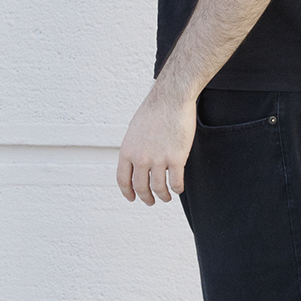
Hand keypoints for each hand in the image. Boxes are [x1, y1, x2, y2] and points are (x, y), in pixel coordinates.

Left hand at [116, 85, 196, 204]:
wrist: (171, 99)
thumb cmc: (154, 110)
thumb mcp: (134, 130)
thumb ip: (134, 148)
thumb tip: (136, 162)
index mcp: (127, 151)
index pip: (123, 179)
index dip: (127, 192)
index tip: (132, 197)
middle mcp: (140, 158)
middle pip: (141, 187)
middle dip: (146, 198)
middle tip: (150, 201)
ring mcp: (158, 160)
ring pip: (159, 188)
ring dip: (163, 196)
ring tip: (166, 197)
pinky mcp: (176, 159)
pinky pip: (176, 182)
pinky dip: (177, 189)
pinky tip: (178, 188)